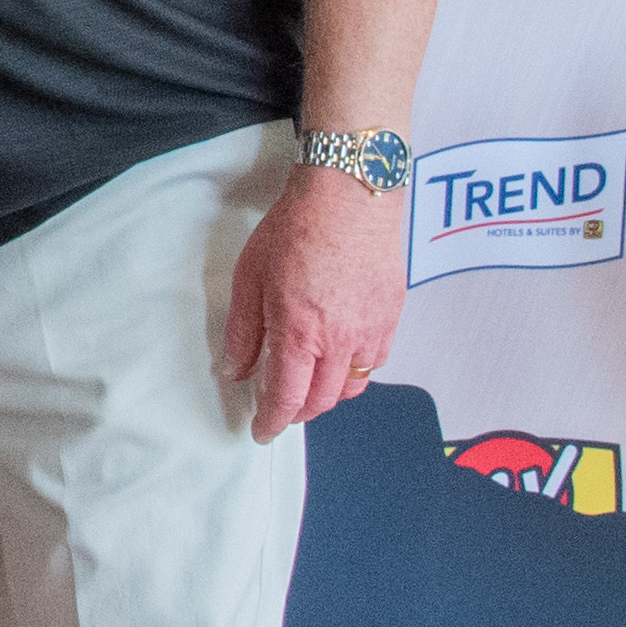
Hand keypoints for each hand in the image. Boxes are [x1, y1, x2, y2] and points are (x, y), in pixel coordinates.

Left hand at [219, 164, 403, 440]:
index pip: (286, 398)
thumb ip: (243, 331)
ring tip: (309, 386)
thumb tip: (234, 369)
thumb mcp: (251, 278)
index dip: (272, 421)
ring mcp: (371, 330)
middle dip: (298, 413)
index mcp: (300, 333)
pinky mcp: (391, 316)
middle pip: (322, 401)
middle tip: (281, 410)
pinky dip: (356, 371)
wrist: (349, 195)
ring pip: (352, 386)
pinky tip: (340, 358)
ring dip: (328, 395)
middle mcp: (340, 340)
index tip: (261, 431)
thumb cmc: (297, 228)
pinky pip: (376, 361)